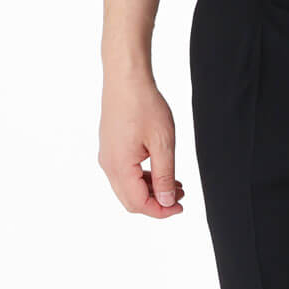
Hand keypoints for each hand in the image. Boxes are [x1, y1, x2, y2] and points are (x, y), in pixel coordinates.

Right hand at [98, 73, 184, 217]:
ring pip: (128, 186)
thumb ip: (165, 174)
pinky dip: (143, 177)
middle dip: (156, 202)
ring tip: (175, 184)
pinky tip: (160, 169)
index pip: (138, 204)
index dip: (160, 210)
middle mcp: (108, 165)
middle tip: (180, 197)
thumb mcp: (162, 142)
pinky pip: (125, 172)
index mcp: (119, 167)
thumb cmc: (144, 105)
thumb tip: (166, 202)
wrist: (126, 78)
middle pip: (130, 199)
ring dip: (151, 189)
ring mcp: (108, 155)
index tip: (179, 207)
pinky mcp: (111, 146)